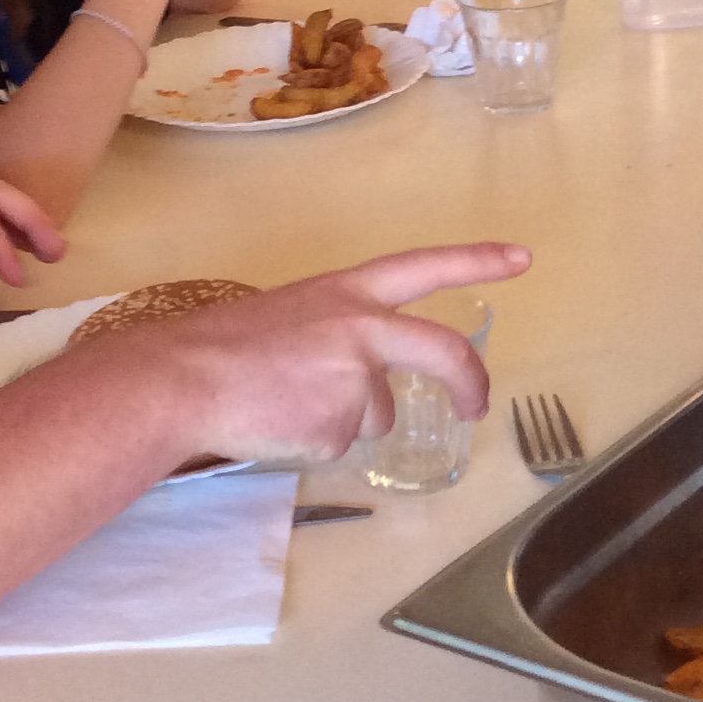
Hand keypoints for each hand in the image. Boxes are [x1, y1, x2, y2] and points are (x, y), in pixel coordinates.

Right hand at [139, 243, 531, 464]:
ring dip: (344, 419)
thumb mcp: (293, 317)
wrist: (181, 379)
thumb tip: (365, 381)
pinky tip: (280, 422)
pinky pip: (342, 443)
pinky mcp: (340, 424)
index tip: (521, 258)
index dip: (475, 261)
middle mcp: (361, 327)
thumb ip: (338, 334)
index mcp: (347, 292)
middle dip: (470, 382)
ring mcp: (354, 377)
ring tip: (286, 403)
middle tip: (473, 408)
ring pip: (376, 414)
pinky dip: (315, 441)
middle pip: (444, 352)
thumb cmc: (226, 347)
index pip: (424, 267)